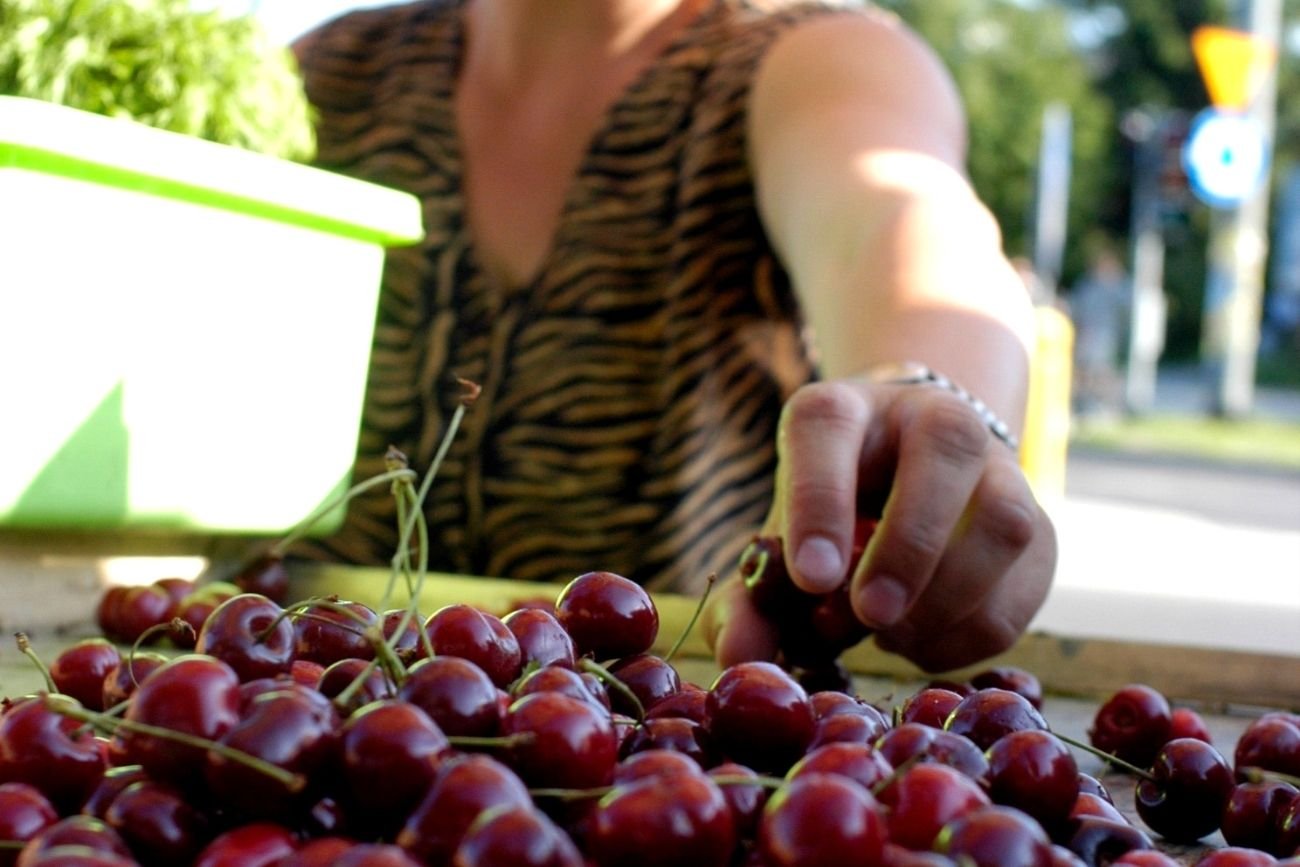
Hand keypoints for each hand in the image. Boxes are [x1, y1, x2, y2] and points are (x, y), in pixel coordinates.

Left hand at [703, 375, 1056, 673]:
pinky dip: (973, 629)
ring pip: (1006, 519)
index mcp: (844, 409)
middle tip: (871, 614)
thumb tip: (739, 658)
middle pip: (945, 448)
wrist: (907, 480)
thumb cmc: (828, 520)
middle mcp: (931, 417)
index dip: (819, 500)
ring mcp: (998, 466)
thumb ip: (753, 601)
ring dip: (950, 595)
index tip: (810, 577)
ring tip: (891, 633)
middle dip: (909, 544)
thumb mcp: (781, 544)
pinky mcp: (1041, 525)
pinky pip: (1027, 581)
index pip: (827, 426)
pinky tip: (921, 643)